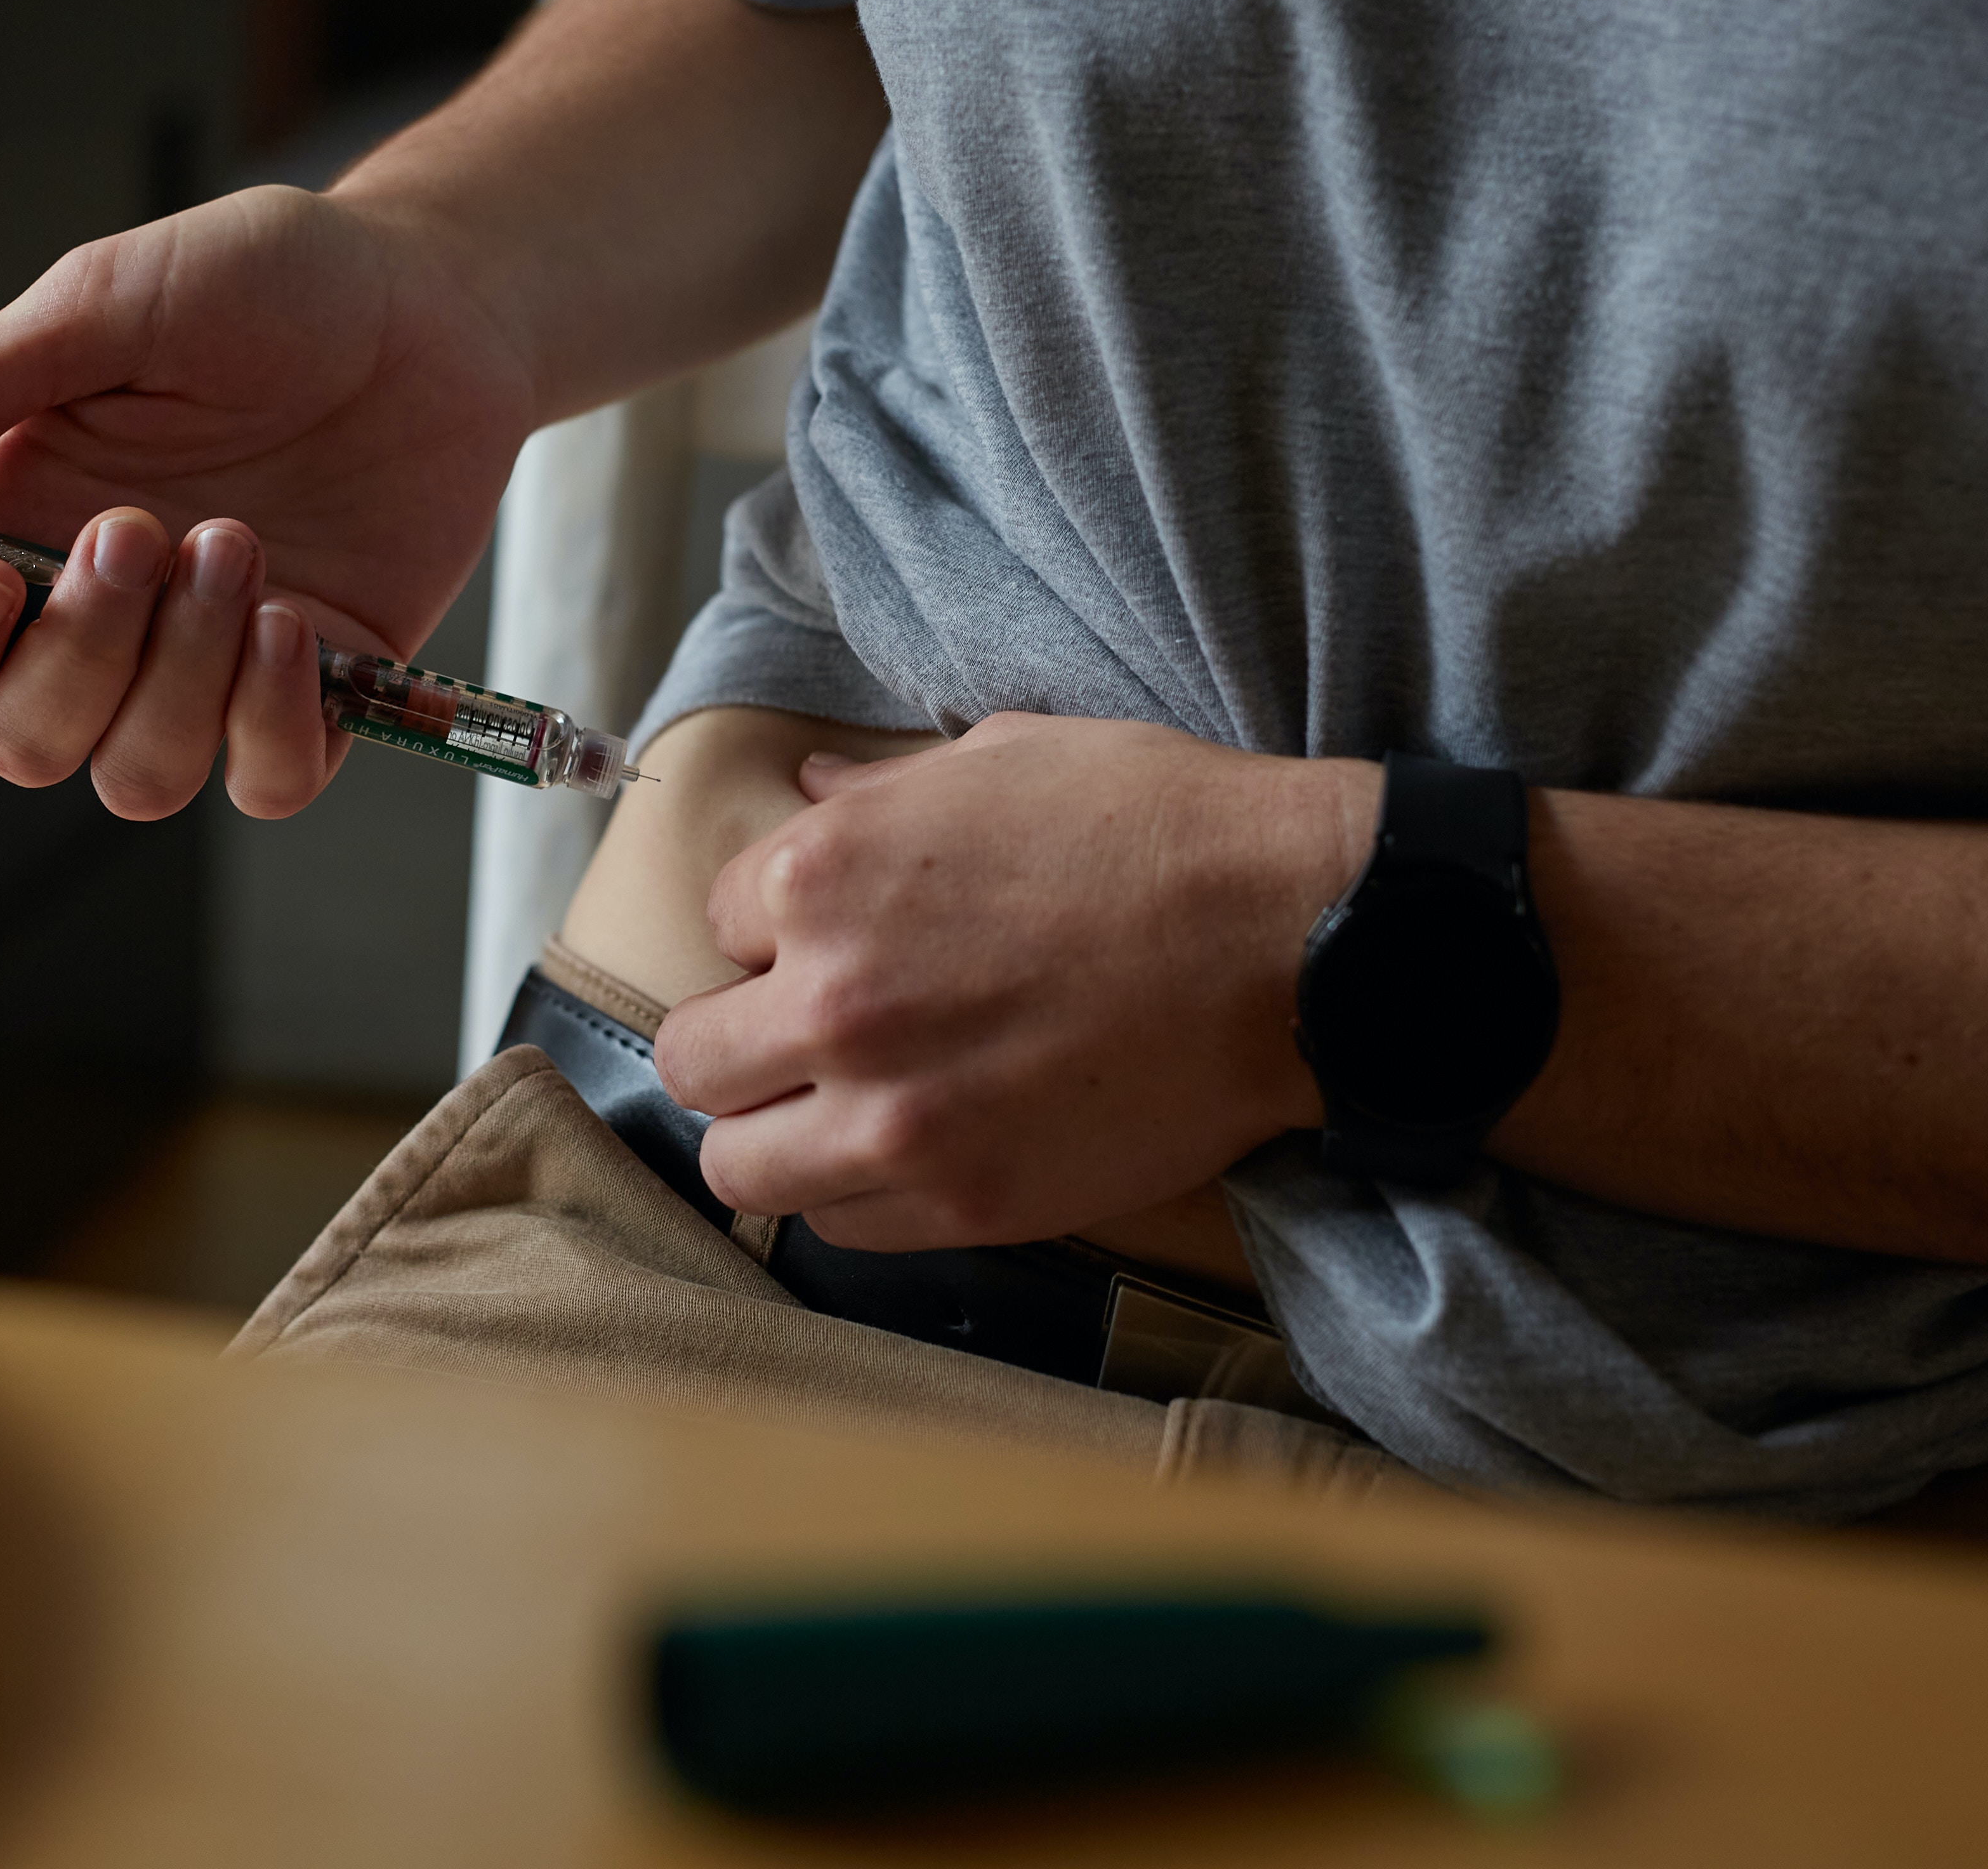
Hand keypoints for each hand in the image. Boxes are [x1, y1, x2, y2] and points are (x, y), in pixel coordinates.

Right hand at [0, 184, 535, 819]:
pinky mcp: (320, 686)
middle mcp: (109, 617)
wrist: (434, 298)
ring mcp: (211, 661)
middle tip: (148, 530)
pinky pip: (265, 781)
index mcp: (27, 530)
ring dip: (178, 680)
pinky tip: (293, 622)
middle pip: (25, 741)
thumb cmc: (267, 282)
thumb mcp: (102, 307)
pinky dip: (268, 723)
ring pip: (136, 776)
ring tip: (239, 543)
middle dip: (79, 658)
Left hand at [652, 716, 1371, 1249]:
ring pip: (738, 1165)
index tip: (831, 940)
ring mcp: (892, 1117)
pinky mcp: (963, 1202)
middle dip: (740, 1041)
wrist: (1292, 941)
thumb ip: (876, 791)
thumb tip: (802, 788)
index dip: (773, 932)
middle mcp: (831, 1003)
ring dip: (773, 1136)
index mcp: (821, 876)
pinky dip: (854, 1196)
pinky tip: (907, 1155)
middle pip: (695, 1058)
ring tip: (836, 1112)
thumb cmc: (1156, 828)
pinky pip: (839, 1227)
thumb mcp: (1000, 760)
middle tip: (809, 1037)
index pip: (717, 920)